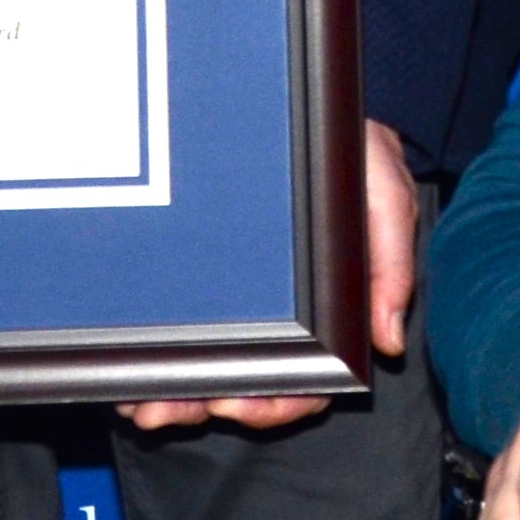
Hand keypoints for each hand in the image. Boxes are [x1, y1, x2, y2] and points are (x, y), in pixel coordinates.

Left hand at [123, 117, 423, 433]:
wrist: (314, 109)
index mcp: (331, 314)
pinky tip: (128, 373)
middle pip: (250, 387)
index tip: (238, 405)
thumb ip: (392, 267)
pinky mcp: (208, 279)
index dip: (276, 404)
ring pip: (210, 368)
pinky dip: (158, 358)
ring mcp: (245, 304)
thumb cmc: (357, 158)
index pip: (309, 383)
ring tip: (139, 405)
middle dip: (207, 405)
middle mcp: (285, 319)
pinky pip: (184, 331)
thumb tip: (388, 340)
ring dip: (175, 394)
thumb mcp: (386, 200)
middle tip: (167, 410)